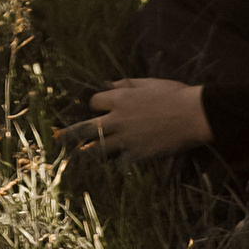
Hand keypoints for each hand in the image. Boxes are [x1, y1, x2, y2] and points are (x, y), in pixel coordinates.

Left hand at [70, 78, 212, 160]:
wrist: (192, 115)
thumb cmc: (173, 93)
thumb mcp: (147, 82)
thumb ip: (126, 83)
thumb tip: (109, 83)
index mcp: (120, 98)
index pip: (94, 102)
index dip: (94, 105)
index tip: (95, 108)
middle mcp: (117, 119)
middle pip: (86, 127)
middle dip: (69, 133)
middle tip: (56, 137)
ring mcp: (126, 138)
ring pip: (98, 147)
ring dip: (87, 151)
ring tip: (77, 155)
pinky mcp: (137, 154)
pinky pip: (120, 161)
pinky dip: (117, 162)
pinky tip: (113, 166)